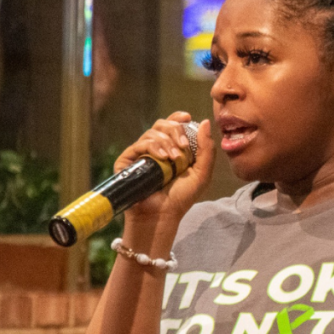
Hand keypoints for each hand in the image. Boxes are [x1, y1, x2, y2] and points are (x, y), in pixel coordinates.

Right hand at [114, 112, 214, 244]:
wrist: (162, 215)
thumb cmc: (181, 198)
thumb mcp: (201, 173)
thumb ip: (206, 149)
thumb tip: (205, 122)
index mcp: (171, 149)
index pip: (171, 125)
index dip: (178, 118)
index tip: (187, 118)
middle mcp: (154, 149)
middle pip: (161, 124)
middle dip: (175, 130)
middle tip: (184, 145)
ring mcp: (140, 155)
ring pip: (152, 133)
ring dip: (166, 142)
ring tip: (174, 159)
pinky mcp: (127, 161)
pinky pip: (140, 144)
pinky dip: (153, 147)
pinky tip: (163, 158)